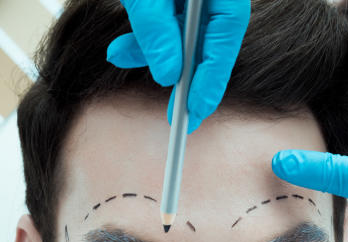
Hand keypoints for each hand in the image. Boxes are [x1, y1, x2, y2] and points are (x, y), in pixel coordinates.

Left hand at [106, 0, 249, 131]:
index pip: (227, 31)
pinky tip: (121, 49)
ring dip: (154, 53)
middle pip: (209, 39)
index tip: (196, 108)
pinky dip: (146, 37)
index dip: (213, 75)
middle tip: (177, 116)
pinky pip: (168, 20)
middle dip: (186, 76)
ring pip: (184, 32)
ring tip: (119, 58)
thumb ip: (157, 30)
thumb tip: (168, 77)